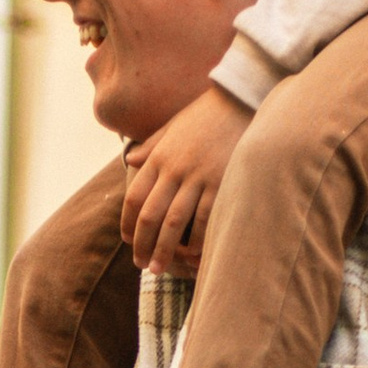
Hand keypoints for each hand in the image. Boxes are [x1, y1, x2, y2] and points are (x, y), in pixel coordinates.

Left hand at [119, 84, 251, 271]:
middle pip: (150, 216)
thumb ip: (152, 146)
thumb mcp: (173, 125)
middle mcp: (173, 169)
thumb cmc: (206, 113)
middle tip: (140, 265)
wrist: (240, 98)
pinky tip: (191, 253)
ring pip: (173, 223)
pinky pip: (204, 217)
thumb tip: (130, 160)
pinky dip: (196, 238)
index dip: (128, 224)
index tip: (128, 241)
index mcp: (159, 157)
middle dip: (142, 244)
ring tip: (159, 268)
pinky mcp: (221, 182)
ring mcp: (197, 177)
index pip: (134, 198)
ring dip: (163, 249)